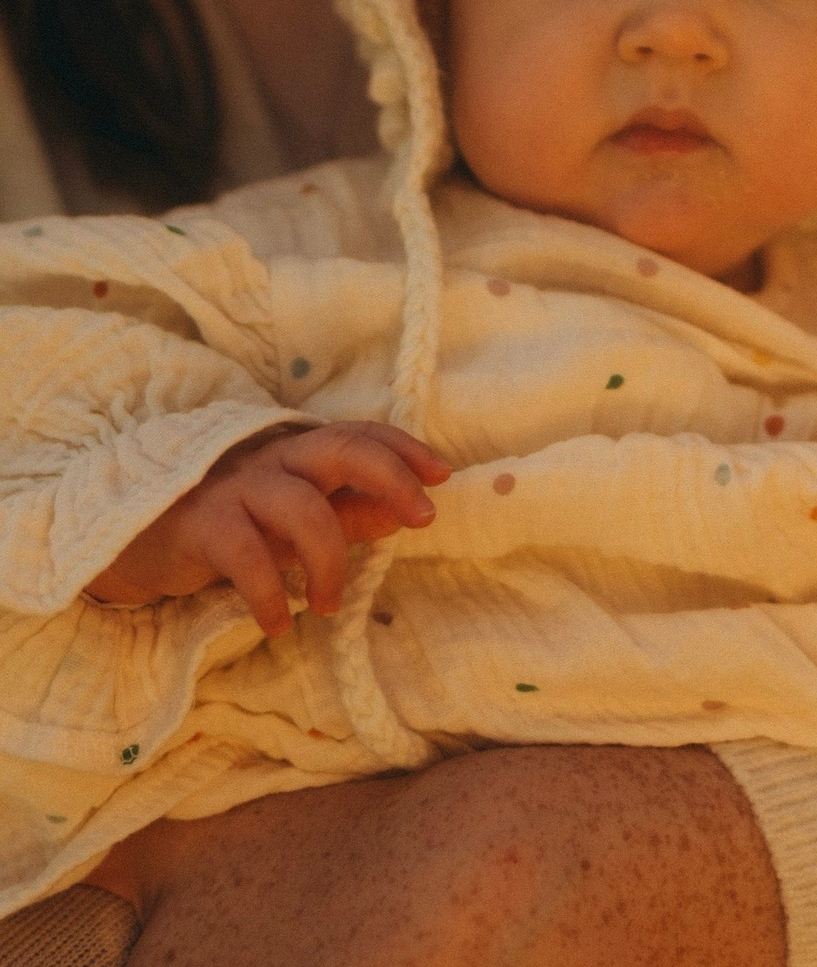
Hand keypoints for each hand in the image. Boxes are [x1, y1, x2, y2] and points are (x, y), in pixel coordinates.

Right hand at [84, 422, 451, 635]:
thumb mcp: (293, 520)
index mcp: (298, 453)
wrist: (129, 535)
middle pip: (341, 449)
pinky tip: (278, 626)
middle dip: (392, 478)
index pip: (360, 434)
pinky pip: (248, 556)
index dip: (404, 448)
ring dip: (330, 562)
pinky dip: (269, 595)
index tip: (444, 475)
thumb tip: (404, 514)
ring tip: (328, 605)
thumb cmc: (226, 524)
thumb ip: (346, 513)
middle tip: (424, 519)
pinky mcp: (202, 525)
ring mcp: (235, 487)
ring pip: (302, 507)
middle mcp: (271, 459)